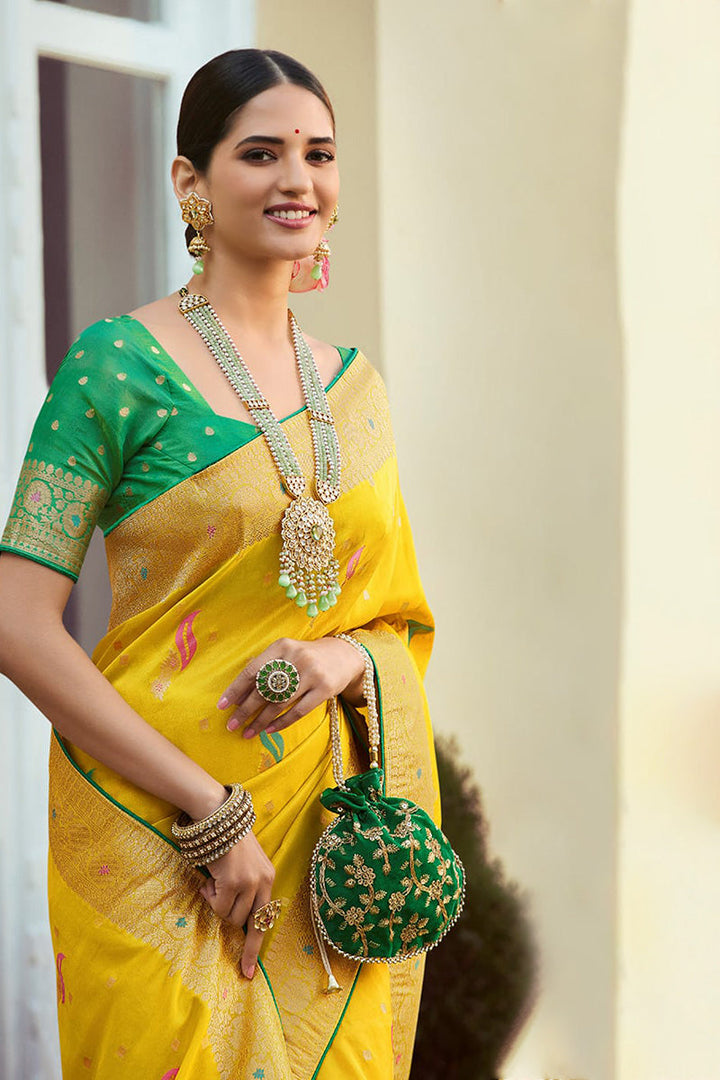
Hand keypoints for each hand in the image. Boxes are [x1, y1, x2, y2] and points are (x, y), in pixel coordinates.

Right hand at [199, 830, 275, 979]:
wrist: (218, 816)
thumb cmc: (227, 840)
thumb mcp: (244, 865)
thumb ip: (244, 888)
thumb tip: (234, 917)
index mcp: (269, 878)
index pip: (266, 920)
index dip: (254, 948)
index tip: (247, 973)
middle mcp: (264, 882)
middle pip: (247, 923)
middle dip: (230, 917)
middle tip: (217, 895)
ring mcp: (250, 883)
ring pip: (231, 917)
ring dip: (218, 904)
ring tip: (215, 882)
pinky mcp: (234, 882)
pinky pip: (219, 907)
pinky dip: (210, 897)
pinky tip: (210, 879)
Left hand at [217, 636, 364, 739]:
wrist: (343, 655)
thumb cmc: (306, 657)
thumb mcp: (286, 653)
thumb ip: (265, 668)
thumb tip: (238, 696)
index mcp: (282, 646)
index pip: (253, 670)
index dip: (235, 689)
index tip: (222, 706)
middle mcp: (296, 658)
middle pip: (264, 689)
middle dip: (245, 709)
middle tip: (231, 725)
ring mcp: (312, 674)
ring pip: (279, 703)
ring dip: (260, 721)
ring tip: (247, 732)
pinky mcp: (325, 689)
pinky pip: (298, 711)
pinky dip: (281, 722)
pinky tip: (269, 730)